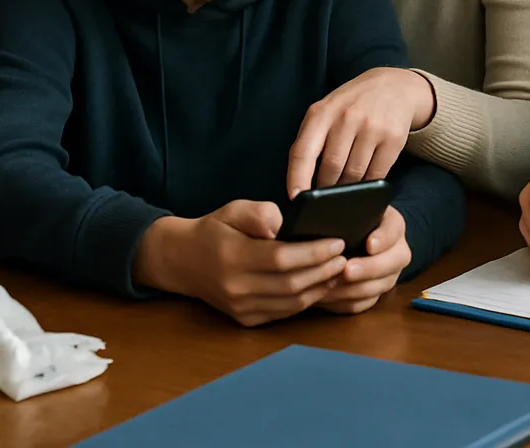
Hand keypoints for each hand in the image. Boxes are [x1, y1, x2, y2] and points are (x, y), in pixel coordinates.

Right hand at [133, 199, 347, 326]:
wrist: (183, 261)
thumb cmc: (215, 229)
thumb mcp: (233, 209)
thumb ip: (259, 213)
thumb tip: (283, 225)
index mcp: (232, 257)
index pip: (281, 259)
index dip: (313, 252)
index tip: (337, 241)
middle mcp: (236, 288)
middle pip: (290, 284)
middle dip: (324, 271)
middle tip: (346, 256)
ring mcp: (241, 308)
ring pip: (291, 303)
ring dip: (320, 288)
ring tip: (340, 270)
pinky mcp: (246, 320)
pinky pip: (284, 313)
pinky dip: (307, 300)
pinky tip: (322, 285)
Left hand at [287, 68, 435, 196]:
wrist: (393, 86)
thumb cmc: (351, 105)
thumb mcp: (325, 112)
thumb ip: (311, 140)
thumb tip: (300, 184)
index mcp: (322, 112)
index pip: (303, 152)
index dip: (297, 178)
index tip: (296, 199)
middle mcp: (347, 117)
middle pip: (330, 168)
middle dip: (326, 187)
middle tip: (326, 194)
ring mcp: (372, 127)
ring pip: (354, 175)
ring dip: (348, 187)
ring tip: (346, 185)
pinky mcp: (393, 138)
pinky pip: (376, 175)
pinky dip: (368, 183)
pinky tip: (365, 178)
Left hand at [318, 206, 410, 314]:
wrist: (361, 235)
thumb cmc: (350, 218)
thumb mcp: (350, 206)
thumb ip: (337, 207)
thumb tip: (313, 212)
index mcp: (392, 224)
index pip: (393, 230)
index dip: (383, 238)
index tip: (369, 244)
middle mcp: (397, 250)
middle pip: (390, 264)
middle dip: (368, 269)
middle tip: (346, 271)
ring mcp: (389, 275)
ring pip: (376, 288)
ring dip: (352, 290)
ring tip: (328, 284)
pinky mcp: (376, 293)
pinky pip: (364, 304)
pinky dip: (344, 303)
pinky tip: (324, 297)